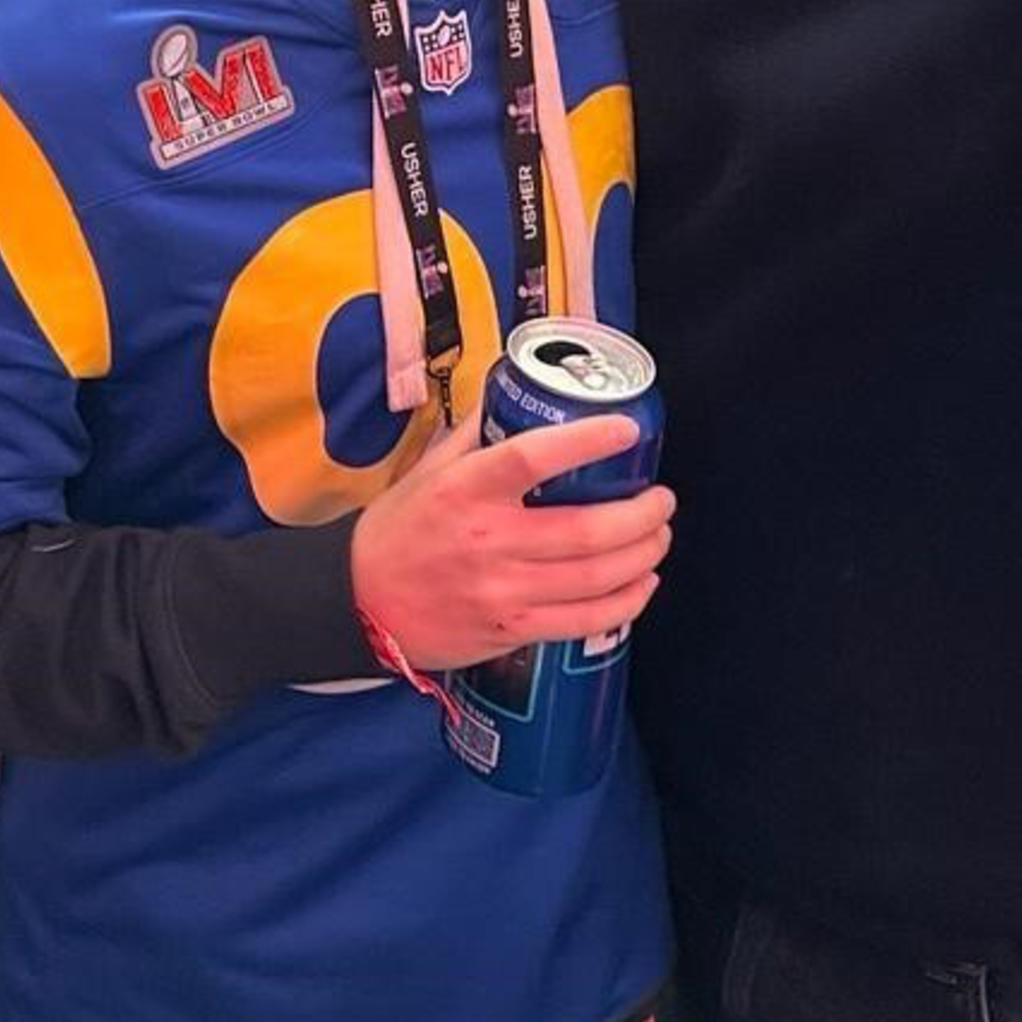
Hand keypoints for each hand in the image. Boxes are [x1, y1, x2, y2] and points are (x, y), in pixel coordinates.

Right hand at [348, 411, 674, 674]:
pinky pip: (586, 620)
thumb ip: (476, 434)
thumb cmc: (398, 530)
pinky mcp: (513, 629)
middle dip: (642, 514)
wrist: (360, 605)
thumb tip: (518, 391)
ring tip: (658, 535)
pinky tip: (642, 584)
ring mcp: (502, 590)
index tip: (626, 430)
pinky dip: (626, 602)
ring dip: (643, 554)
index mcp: (464, 490)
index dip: (587, 441)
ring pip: (596, 576)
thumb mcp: (427, 471)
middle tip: (661, 499)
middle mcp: (487, 540)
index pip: (533, 457)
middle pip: (586, 528)